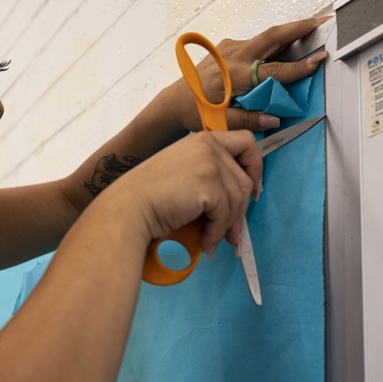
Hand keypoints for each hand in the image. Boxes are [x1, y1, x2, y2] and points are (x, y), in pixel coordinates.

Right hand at [105, 130, 261, 256]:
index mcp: (202, 139)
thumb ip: (210, 174)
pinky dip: (217, 232)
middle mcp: (208, 145)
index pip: (246, 142)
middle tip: (233, 233)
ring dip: (228, 226)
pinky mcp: (209, 184)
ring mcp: (209, 163)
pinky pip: (226, 213)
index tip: (252, 189)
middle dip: (241, 210)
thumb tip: (242, 200)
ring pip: (239, 198)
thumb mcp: (184, 172)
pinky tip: (205, 242)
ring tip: (213, 241)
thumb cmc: (150, 198)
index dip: (254, 166)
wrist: (128, 209)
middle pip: (244, 178)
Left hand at [172, 16, 330, 132]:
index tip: (319, 60)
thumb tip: (274, 119)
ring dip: (290, 32)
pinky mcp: (228, 46)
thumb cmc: (198, 111)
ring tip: (313, 27)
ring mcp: (230, 48)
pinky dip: (274, 41)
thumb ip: (248, 120)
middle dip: (300, 27)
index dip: (298, 67)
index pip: (274, 70)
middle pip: (273, 36)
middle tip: (324, 21)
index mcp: (235, 75)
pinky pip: (256, 41)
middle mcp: (234, 56)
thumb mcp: (223, 121)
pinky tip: (286, 44)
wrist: (175, 100)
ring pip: (266, 36)